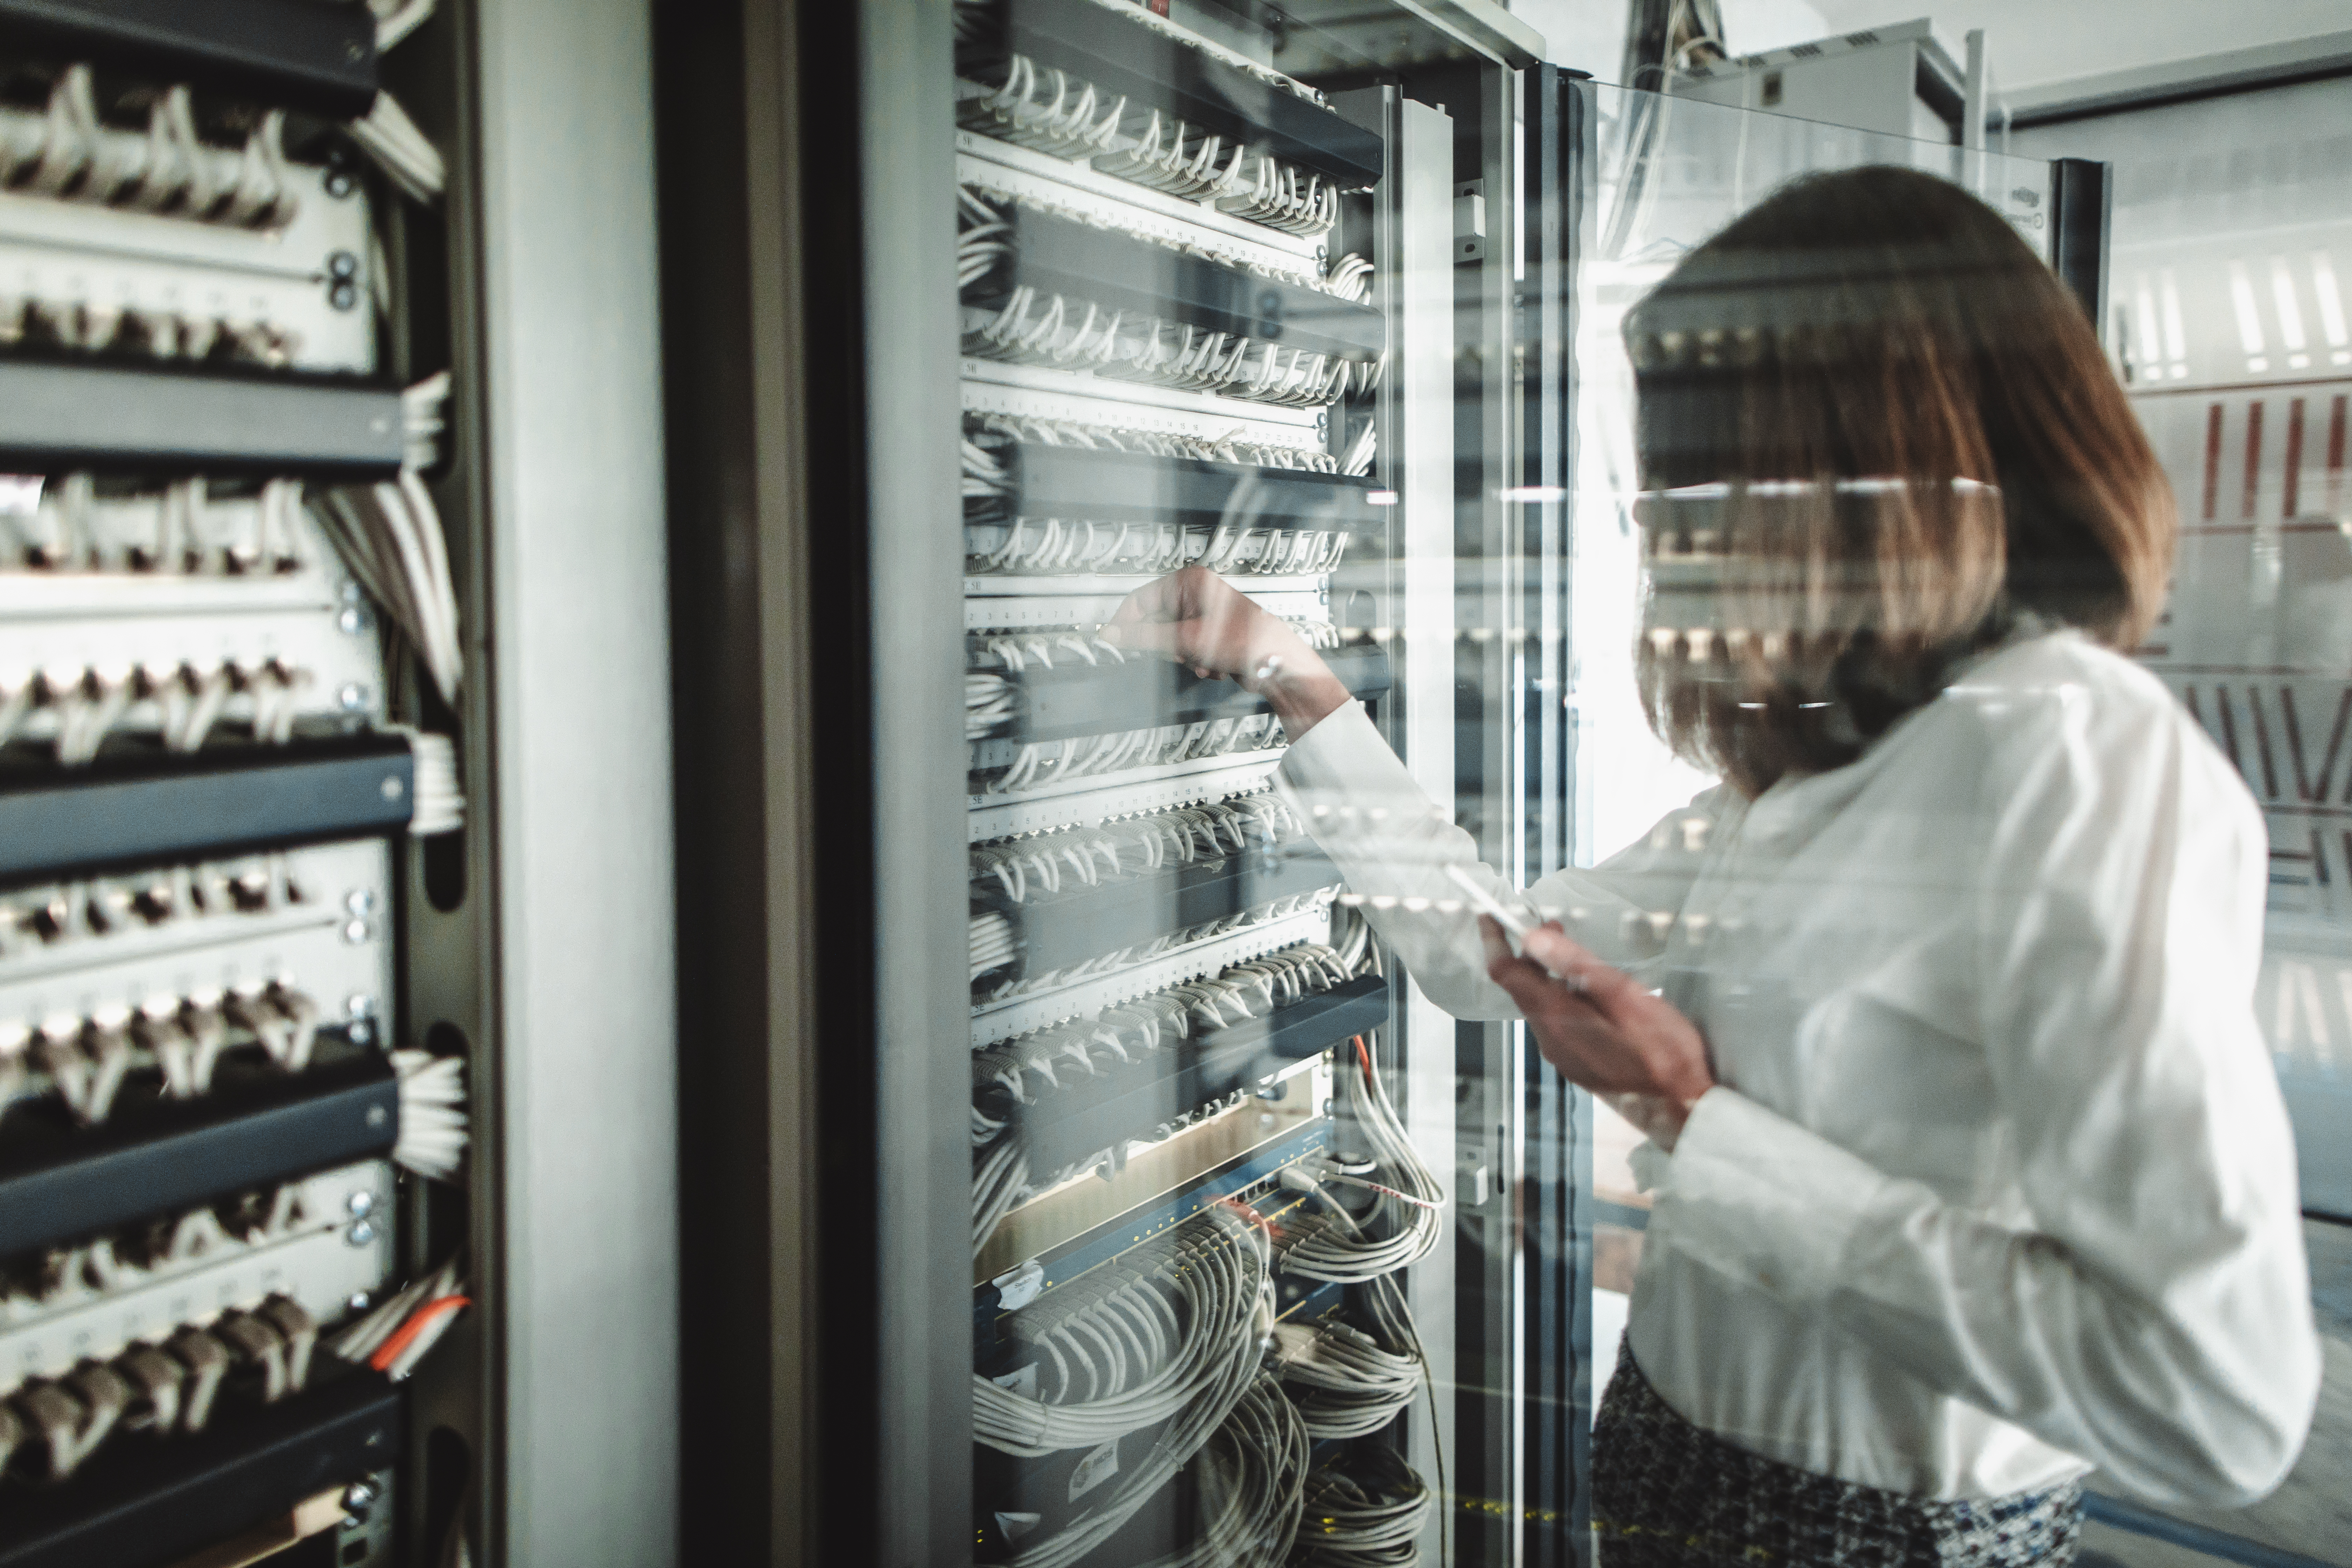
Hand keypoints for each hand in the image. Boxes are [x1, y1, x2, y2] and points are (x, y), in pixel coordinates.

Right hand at [1101, 566, 1350, 736]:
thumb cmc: (1247, 641)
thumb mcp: (1185, 639)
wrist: (1277, 665)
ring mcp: (1204, 615)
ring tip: (1206, 658)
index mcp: (1188, 582)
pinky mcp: (1211, 635)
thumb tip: (1113, 634)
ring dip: (1185, 657)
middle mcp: (1196, 594)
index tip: (1112, 642)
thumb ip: (1144, 637)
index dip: (1124, 623)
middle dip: (1169, 646)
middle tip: (1182, 652)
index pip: (1139, 599)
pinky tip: (1216, 664)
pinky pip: (1187, 651)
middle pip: (1155, 624)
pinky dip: (1198, 662)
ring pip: (1170, 642)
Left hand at [1479, 917, 1714, 1149]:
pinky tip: (1593, 996)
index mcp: (1557, 1018)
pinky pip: (1556, 1024)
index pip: (1506, 974)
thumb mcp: (1625, 994)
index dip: (1495, 941)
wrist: (1682, 1107)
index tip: (1491, 915)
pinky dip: (1563, 1000)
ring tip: (1581, 960)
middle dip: (1531, 954)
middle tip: (1558, 927)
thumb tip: (1531, 938)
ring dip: (1550, 977)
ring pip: (1540, 1006)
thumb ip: (1576, 964)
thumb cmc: (1662, 1048)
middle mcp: (1549, 1039)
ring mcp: (1561, 1056)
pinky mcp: (1576, 1065)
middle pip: (1522, 988)